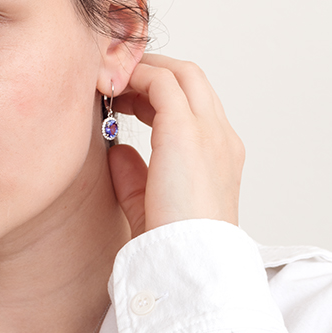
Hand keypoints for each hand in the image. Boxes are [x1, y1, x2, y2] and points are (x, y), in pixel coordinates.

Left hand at [108, 54, 244, 237]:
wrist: (186, 262)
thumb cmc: (171, 245)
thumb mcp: (148, 204)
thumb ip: (134, 176)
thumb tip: (116, 151)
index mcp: (219, 158)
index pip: (195, 107)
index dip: (160, 96)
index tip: (128, 101)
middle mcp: (220, 138)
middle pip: (193, 81)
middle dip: (155, 72)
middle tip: (119, 82)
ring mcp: (209, 131)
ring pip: (182, 74)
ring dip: (145, 70)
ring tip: (113, 80)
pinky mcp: (185, 131)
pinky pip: (162, 84)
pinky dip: (136, 78)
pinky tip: (111, 88)